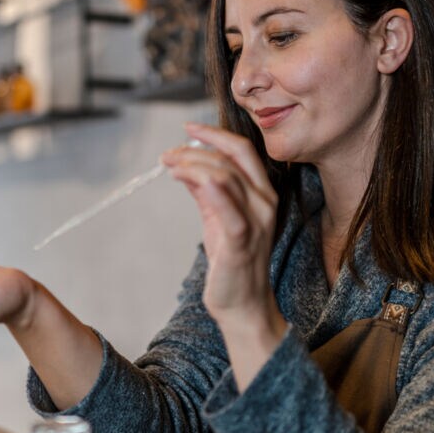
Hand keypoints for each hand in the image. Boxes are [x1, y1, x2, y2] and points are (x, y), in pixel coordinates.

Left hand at [161, 123, 281, 329]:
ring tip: (168, 166)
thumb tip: (185, 165)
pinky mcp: (242, 242)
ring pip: (226, 176)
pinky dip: (209, 188)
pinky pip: (229, 209)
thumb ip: (205, 191)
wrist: (242, 304)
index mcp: (261, 193)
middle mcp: (264, 202)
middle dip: (200, 145)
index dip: (214, 134)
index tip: (187, 128)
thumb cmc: (232, 261)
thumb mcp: (216, 218)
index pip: (241, 150)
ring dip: (192, 164)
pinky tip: (183, 177)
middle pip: (235, 156)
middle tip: (169, 152)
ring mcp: (256, 222)